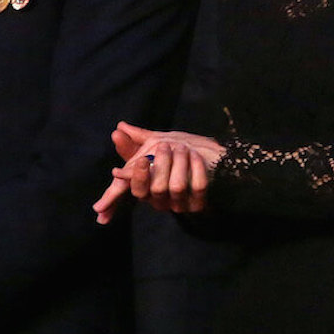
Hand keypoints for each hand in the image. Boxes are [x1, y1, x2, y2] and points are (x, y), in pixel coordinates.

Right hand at [92, 122, 224, 223]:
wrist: (215, 158)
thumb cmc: (183, 150)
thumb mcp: (158, 142)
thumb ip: (137, 141)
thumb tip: (117, 130)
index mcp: (147, 187)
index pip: (133, 190)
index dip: (134, 178)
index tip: (135, 163)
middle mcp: (161, 200)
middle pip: (154, 189)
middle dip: (161, 163)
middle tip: (165, 145)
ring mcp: (180, 203)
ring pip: (175, 188)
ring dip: (179, 162)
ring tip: (183, 147)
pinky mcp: (199, 203)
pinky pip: (197, 187)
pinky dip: (197, 168)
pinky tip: (196, 156)